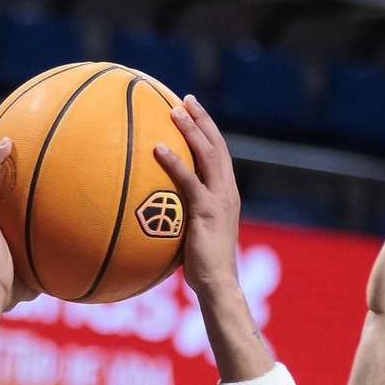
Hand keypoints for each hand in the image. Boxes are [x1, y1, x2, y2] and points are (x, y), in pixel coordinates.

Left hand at [153, 95, 232, 295]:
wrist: (218, 284)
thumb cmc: (203, 268)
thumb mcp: (195, 236)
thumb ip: (183, 218)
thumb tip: (158, 214)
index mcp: (226, 194)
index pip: (220, 155)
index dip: (208, 131)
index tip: (194, 111)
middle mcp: (227, 191)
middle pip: (216, 145)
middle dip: (202, 119)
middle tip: (186, 99)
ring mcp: (219, 200)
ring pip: (207, 155)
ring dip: (191, 130)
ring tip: (174, 110)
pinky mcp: (206, 211)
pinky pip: (188, 181)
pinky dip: (174, 162)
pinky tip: (157, 148)